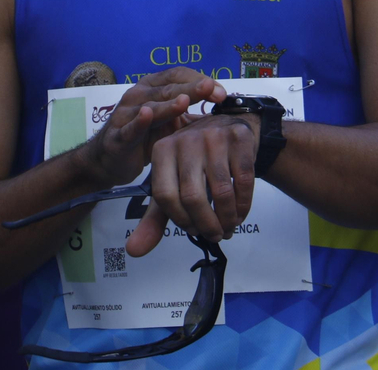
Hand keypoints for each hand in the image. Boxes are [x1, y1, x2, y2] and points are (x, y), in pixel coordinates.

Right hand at [77, 68, 225, 186]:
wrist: (112, 160)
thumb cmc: (144, 137)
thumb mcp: (172, 124)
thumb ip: (193, 116)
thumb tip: (227, 112)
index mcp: (154, 86)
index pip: (179, 75)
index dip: (199, 80)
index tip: (220, 92)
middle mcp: (140, 94)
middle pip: (169, 87)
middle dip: (192, 89)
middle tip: (212, 90)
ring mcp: (126, 113)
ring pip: (151, 105)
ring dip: (168, 103)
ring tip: (185, 101)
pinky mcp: (118, 135)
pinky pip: (130, 127)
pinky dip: (138, 121)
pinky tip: (146, 115)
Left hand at [125, 111, 259, 256]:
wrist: (228, 126)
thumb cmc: (196, 161)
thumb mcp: (172, 184)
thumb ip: (154, 218)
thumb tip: (133, 251)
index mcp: (162, 150)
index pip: (164, 196)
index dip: (180, 220)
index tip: (193, 231)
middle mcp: (185, 140)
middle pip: (193, 196)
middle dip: (207, 225)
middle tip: (215, 235)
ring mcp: (213, 137)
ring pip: (221, 191)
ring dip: (227, 218)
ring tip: (228, 228)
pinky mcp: (239, 138)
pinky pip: (243, 180)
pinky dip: (243, 204)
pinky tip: (239, 213)